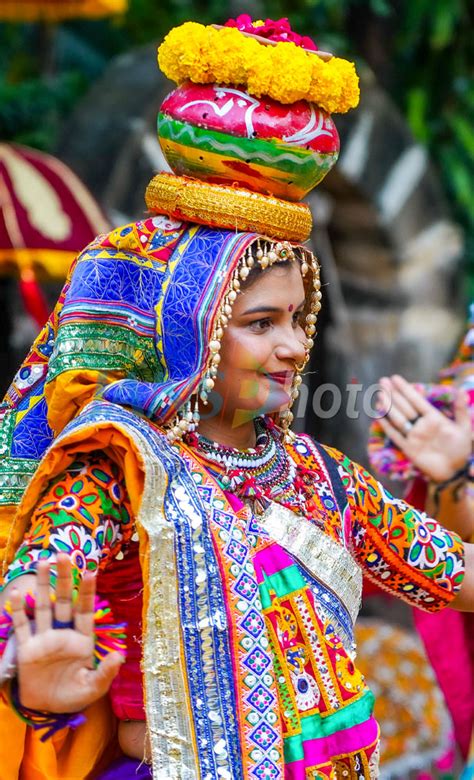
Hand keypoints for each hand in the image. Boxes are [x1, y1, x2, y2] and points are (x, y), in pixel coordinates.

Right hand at [10, 554, 123, 712]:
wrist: (47, 709)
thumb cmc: (74, 695)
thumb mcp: (93, 687)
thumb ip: (106, 672)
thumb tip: (119, 655)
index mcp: (83, 640)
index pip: (86, 610)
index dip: (88, 592)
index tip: (90, 571)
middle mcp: (63, 634)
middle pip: (64, 601)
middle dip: (64, 578)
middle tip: (62, 555)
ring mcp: (44, 639)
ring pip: (43, 607)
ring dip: (41, 585)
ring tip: (41, 562)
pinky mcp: (27, 649)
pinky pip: (22, 627)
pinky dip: (19, 611)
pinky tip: (17, 594)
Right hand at [377, 374, 471, 482]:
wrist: (455, 470)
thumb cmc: (460, 448)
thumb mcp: (464, 428)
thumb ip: (461, 410)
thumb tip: (460, 390)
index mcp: (433, 417)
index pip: (416, 400)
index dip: (406, 389)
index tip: (395, 378)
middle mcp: (421, 425)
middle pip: (404, 407)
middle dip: (393, 394)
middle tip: (382, 381)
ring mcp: (414, 436)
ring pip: (398, 419)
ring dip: (388, 407)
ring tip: (380, 394)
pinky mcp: (409, 448)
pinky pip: (395, 435)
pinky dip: (387, 426)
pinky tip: (379, 416)